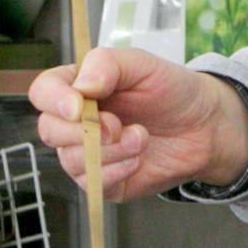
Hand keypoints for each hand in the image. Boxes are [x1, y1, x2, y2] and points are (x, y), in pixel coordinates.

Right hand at [29, 45, 247, 201]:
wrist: (205, 127)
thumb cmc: (172, 90)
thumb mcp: (143, 64)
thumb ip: (107, 65)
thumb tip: (80, 87)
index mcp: (79, 87)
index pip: (43, 92)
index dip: (53, 100)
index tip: (77, 107)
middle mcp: (76, 122)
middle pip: (49, 131)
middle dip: (84, 131)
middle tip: (117, 125)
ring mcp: (88, 154)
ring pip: (71, 160)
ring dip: (110, 151)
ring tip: (140, 138)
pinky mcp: (104, 181)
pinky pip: (94, 184)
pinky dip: (118, 171)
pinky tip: (139, 158)